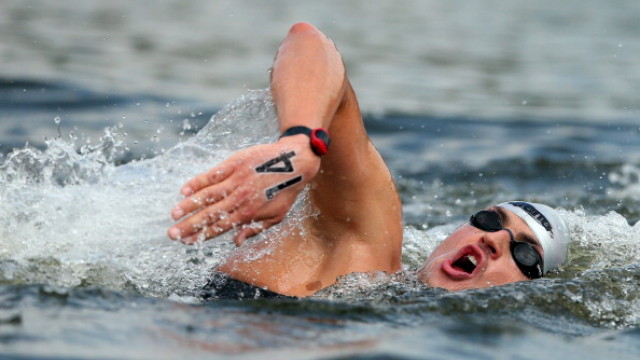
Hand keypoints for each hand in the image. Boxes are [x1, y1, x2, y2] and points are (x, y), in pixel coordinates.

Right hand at [168, 135, 319, 244]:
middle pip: (210, 214)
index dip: (202, 236)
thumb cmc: (285, 190)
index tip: (187, 243)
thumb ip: (255, 229)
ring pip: (207, 196)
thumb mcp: (276, 215)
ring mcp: (236, 180)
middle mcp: (240, 198)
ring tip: (173, 214)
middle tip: (172, 234)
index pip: (220, 227)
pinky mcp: (234, 164)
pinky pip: (212, 174)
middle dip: (189, 226)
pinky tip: (184, 190)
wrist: (294, 161)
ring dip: (188, 206)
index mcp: (249, 213)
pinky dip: (197, 182)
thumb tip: (236, 242)